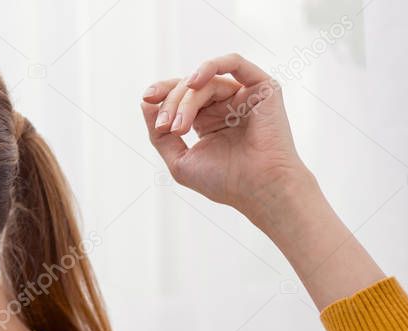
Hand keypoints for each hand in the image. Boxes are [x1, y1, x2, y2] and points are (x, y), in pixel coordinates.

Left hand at [140, 53, 312, 227]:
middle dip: (171, 104)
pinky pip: (235, 63)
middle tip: (164, 127)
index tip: (146, 100)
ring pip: (206, 82)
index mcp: (208, 120)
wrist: (259, 189)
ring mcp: (244, 96)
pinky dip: (212, 66)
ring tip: (178, 126)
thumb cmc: (224, 181)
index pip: (181, 98)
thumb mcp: (179, 161)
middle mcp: (226, 105)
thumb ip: (159, 135)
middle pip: (190, 89)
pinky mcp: (263, 88)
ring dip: (186, 101)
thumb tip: (145, 103)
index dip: (162, 95)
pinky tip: (195, 80)